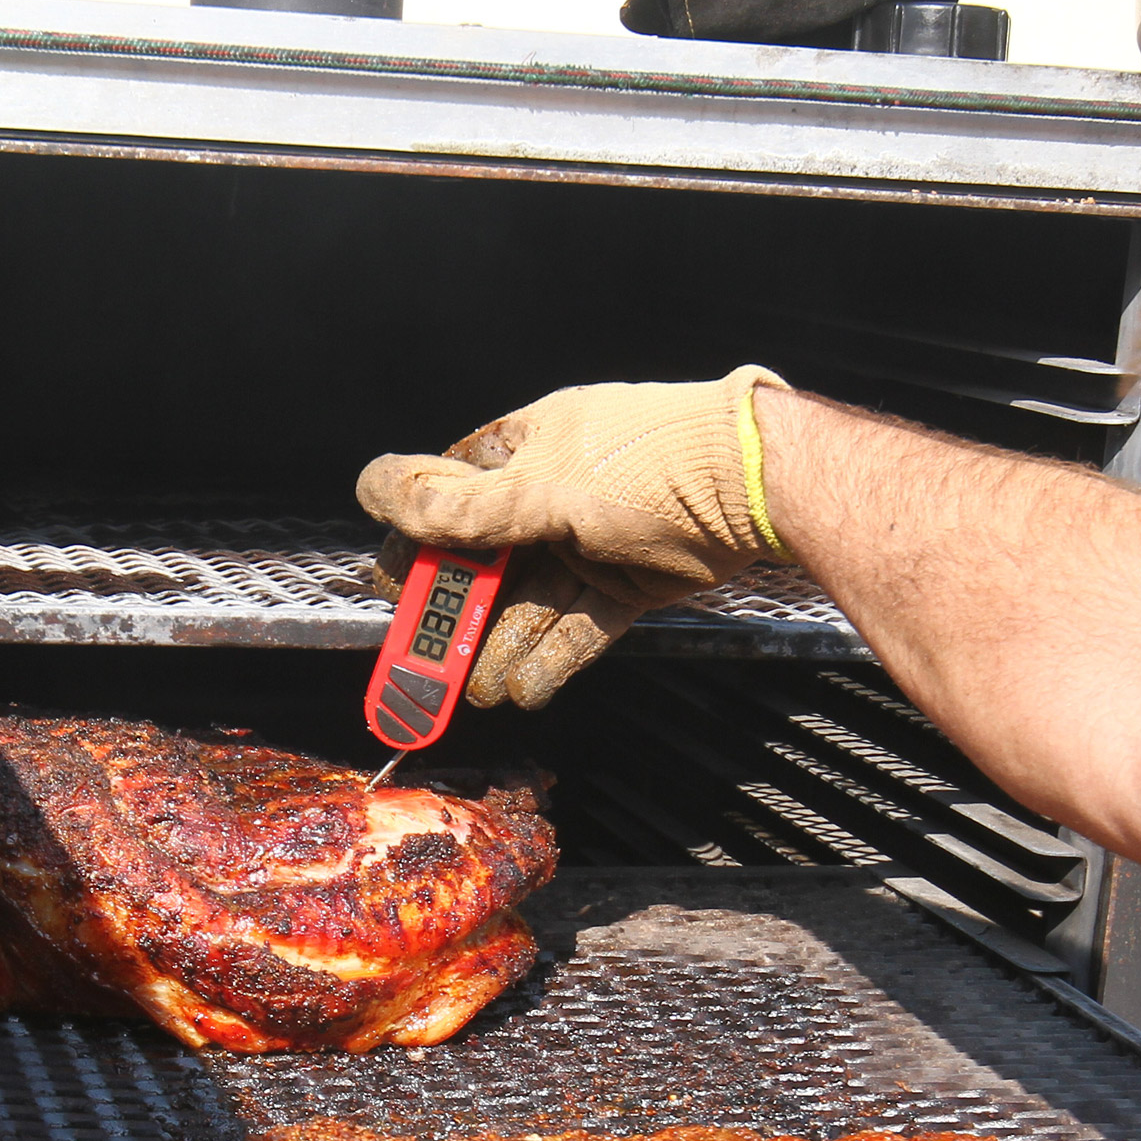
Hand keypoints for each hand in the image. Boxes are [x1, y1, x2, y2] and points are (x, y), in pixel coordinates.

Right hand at [356, 366, 790, 707]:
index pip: (446, 491)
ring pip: (531, 601)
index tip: (394, 582)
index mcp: (524, 450)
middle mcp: (551, 495)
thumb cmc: (652, 464)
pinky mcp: (626, 583)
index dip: (416, 537)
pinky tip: (526, 689)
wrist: (756, 486)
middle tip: (427, 659)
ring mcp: (589, 542)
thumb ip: (469, 508)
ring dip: (503, 645)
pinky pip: (578, 625)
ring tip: (480, 690)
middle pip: (486, 561)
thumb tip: (384, 494)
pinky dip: (553, 657)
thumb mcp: (550, 487)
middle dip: (458, 612)